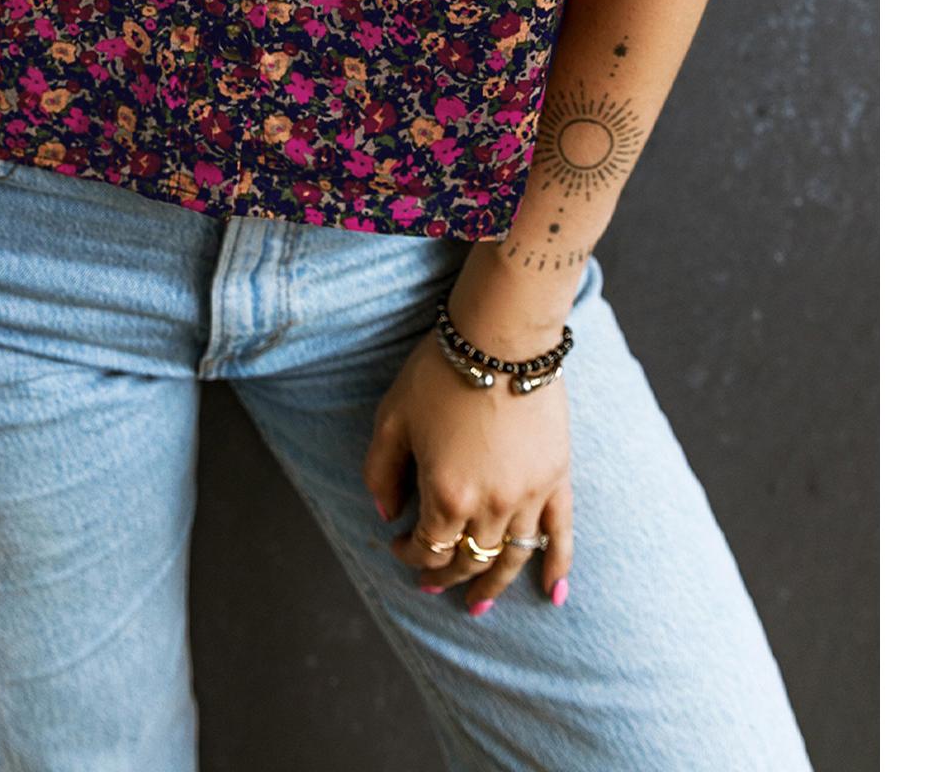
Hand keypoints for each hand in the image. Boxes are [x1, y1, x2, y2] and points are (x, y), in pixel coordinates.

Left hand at [362, 328, 573, 613]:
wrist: (500, 336)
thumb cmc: (439, 371)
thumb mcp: (392, 417)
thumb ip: (380, 470)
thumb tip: (386, 512)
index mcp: (446, 494)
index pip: (427, 547)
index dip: (408, 554)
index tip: (398, 545)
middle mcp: (491, 506)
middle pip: (467, 559)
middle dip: (445, 575)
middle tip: (430, 583)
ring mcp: (529, 495)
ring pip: (510, 558)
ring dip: (493, 586)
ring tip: (478, 606)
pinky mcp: (557, 477)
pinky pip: (560, 534)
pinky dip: (557, 567)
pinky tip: (553, 593)